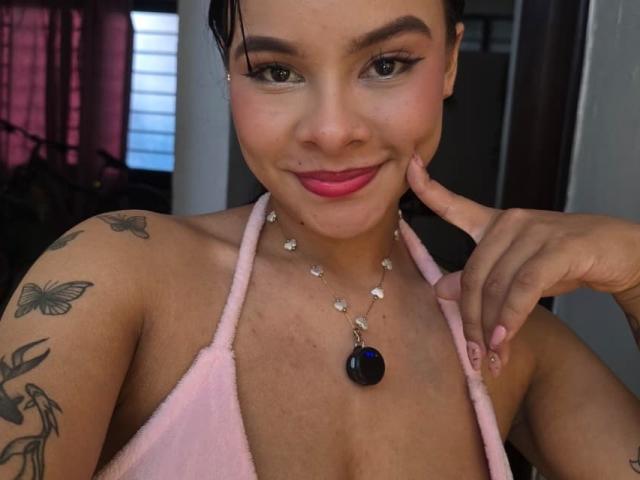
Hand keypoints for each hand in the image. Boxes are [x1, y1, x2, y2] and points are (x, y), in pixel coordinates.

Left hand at [406, 153, 639, 375]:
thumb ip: (478, 279)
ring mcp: (535, 231)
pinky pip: (525, 287)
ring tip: (493, 355)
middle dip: (471, 319)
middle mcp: (510, 222)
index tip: (410, 167)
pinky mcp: (559, 247)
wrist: (618, 254)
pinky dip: (512, 316)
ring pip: (497, 285)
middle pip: (474, 274)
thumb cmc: (563, 261)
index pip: (454, 204)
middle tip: (474, 353)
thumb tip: (439, 289)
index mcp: (495, 224)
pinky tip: (505, 337)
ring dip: (492, 327)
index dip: (428, 187)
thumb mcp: (515, 272)